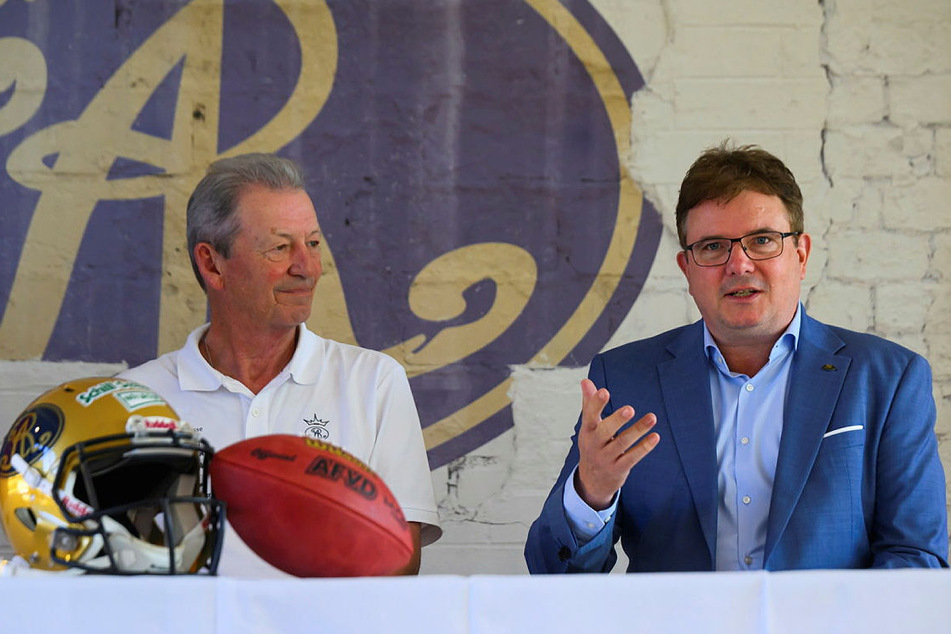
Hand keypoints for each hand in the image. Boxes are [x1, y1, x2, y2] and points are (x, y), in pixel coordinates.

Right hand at [575, 378, 658, 509]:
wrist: (592, 481)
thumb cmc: (592, 446)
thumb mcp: (588, 427)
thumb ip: (589, 404)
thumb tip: (586, 381)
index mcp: (587, 432)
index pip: (589, 416)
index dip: (596, 404)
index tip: (604, 391)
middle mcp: (595, 445)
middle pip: (605, 431)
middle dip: (617, 420)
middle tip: (630, 409)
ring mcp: (606, 458)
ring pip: (623, 443)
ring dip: (638, 430)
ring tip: (652, 417)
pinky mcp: (619, 469)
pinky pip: (632, 457)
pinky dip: (644, 447)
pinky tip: (655, 436)